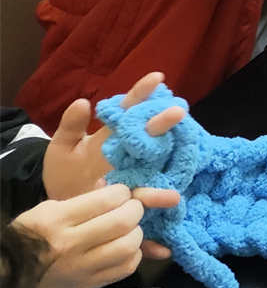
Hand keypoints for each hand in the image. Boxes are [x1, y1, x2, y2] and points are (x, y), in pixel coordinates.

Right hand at [15, 182, 181, 287]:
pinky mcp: (89, 285)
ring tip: (128, 230)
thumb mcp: (49, 209)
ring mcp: (81, 268)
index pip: (106, 200)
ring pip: (128, 247)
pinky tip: (125, 249)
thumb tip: (118, 192)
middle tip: (130, 209)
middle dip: (135, 210)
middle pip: (122, 223)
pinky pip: (125, 269)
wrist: (9, 275)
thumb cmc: (31, 236)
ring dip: (136, 234)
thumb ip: (84, 201)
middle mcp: (71, 245)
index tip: (122, 194)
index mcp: (57, 220)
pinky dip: (133, 255)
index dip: (122, 193)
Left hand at [43, 72, 184, 201]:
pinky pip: (154, 192)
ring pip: (161, 156)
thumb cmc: (64, 174)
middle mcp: (133, 147)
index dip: (143, 92)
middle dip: (165, 120)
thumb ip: (71, 126)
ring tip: (184, 140)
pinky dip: (163, 194)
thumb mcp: (62, 148)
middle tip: (177, 110)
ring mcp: (139, 170)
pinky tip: (173, 194)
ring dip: (172, 149)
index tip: (157, 78)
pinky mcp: (140, 194)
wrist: (65, 210)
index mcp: (115, 131)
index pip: (131, 108)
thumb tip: (82, 102)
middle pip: (152, 130)